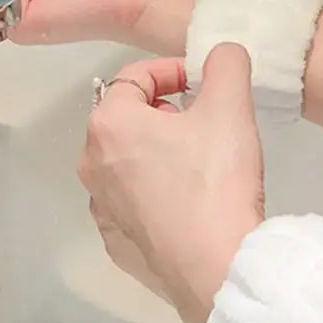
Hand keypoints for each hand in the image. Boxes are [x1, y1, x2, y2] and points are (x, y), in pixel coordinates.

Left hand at [78, 44, 264, 322]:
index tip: (203, 82)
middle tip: (205, 125)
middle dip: (164, 114)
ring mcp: (101, 210)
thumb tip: (221, 54)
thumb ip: (226, 63)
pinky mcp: (116, 246)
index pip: (134, 77)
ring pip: (127, 165)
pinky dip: (155, 197)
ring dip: (158, 156)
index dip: (172, 70)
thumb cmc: (216, 179)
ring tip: (200, 166)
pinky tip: (188, 207)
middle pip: (127, 121)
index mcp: (109, 124)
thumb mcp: (230, 106)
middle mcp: (91, 165)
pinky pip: (132, 206)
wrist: (216, 268)